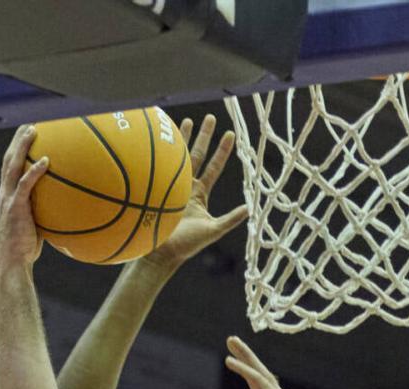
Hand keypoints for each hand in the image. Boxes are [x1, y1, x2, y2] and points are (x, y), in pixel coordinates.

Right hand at [0, 125, 46, 272]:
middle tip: (28, 124)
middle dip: (17, 140)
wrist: (12, 263)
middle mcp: (4, 194)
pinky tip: (46, 160)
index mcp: (7, 197)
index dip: (15, 151)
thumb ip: (41, 214)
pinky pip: (25, 185)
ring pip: (12, 166)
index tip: (25, 137)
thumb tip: (62, 209)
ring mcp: (8, 200)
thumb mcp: (33, 228)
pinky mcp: (15, 208)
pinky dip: (35, 171)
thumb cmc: (24, 251)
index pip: (9, 168)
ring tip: (33, 130)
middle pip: (8, 159)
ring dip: (22, 146)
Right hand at [145, 115, 247, 273]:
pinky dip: (162, 151)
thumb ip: (230, 219)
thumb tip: (250, 208)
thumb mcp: (213, 231)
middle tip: (210, 117)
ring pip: (179, 157)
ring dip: (183, 139)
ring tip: (187, 120)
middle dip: (204, 137)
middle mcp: (187, 187)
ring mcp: (171, 186)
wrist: (161, 252)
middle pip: (197, 156)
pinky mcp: (158, 188)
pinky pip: (161, 165)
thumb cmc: (187, 245)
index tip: (230, 134)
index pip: (214, 167)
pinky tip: (163, 138)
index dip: (222, 151)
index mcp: (200, 195)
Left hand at [225, 338, 312, 388]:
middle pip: (258, 370)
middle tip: (231, 340)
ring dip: (244, 355)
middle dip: (245, 354)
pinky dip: (244, 370)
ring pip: (259, 370)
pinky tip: (231, 362)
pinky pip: (257, 380)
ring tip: (231, 342)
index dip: (244, 367)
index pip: (255, 381)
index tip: (231, 357)